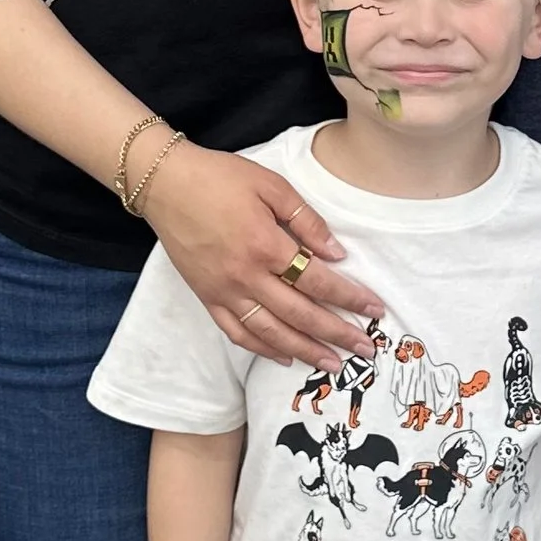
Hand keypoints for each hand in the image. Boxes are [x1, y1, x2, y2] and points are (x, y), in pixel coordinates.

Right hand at [134, 144, 381, 368]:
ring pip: (271, 333)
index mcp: (265, 245)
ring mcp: (224, 291)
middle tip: (366, 350)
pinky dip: (262, 348)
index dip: (350, 298)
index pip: (318, 281)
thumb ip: (306, 220)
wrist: (165, 183)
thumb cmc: (220, 177)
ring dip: (305, 351)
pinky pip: (237, 332)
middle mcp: (246, 276)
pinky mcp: (207, 297)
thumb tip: (336, 253)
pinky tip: (284, 356)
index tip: (375, 310)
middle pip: (300, 314)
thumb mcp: (271, 186)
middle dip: (337, 334)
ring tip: (333, 363)